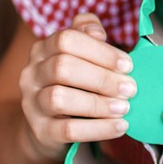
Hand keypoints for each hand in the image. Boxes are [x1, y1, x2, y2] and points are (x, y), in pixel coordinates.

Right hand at [18, 13, 135, 158]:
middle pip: (62, 67)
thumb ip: (88, 36)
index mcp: (43, 49)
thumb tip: (97, 32)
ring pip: (59, 98)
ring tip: (124, 108)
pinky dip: (97, 129)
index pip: (66, 39)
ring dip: (98, 104)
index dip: (100, 51)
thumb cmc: (74, 85)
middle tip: (130, 89)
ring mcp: (32, 103)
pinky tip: (119, 126)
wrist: (49, 127)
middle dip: (102, 78)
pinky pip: (67, 130)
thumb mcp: (81, 57)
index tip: (127, 65)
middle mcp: (32, 73)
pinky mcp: (40, 131)